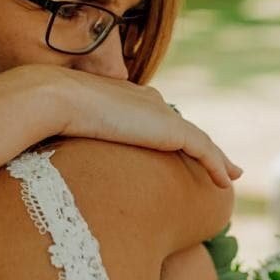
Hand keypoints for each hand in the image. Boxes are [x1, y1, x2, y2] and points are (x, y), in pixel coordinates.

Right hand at [48, 68, 241, 188]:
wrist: (55, 99)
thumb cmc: (49, 115)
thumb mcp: (64, 128)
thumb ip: (71, 136)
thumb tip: (55, 164)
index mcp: (126, 98)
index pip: (155, 118)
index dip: (169, 135)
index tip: (177, 149)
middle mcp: (148, 102)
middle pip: (181, 128)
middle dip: (199, 145)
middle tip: (215, 164)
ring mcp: (160, 114)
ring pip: (198, 140)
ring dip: (216, 158)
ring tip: (229, 174)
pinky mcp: (170, 129)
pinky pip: (203, 150)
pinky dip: (216, 164)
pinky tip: (224, 181)